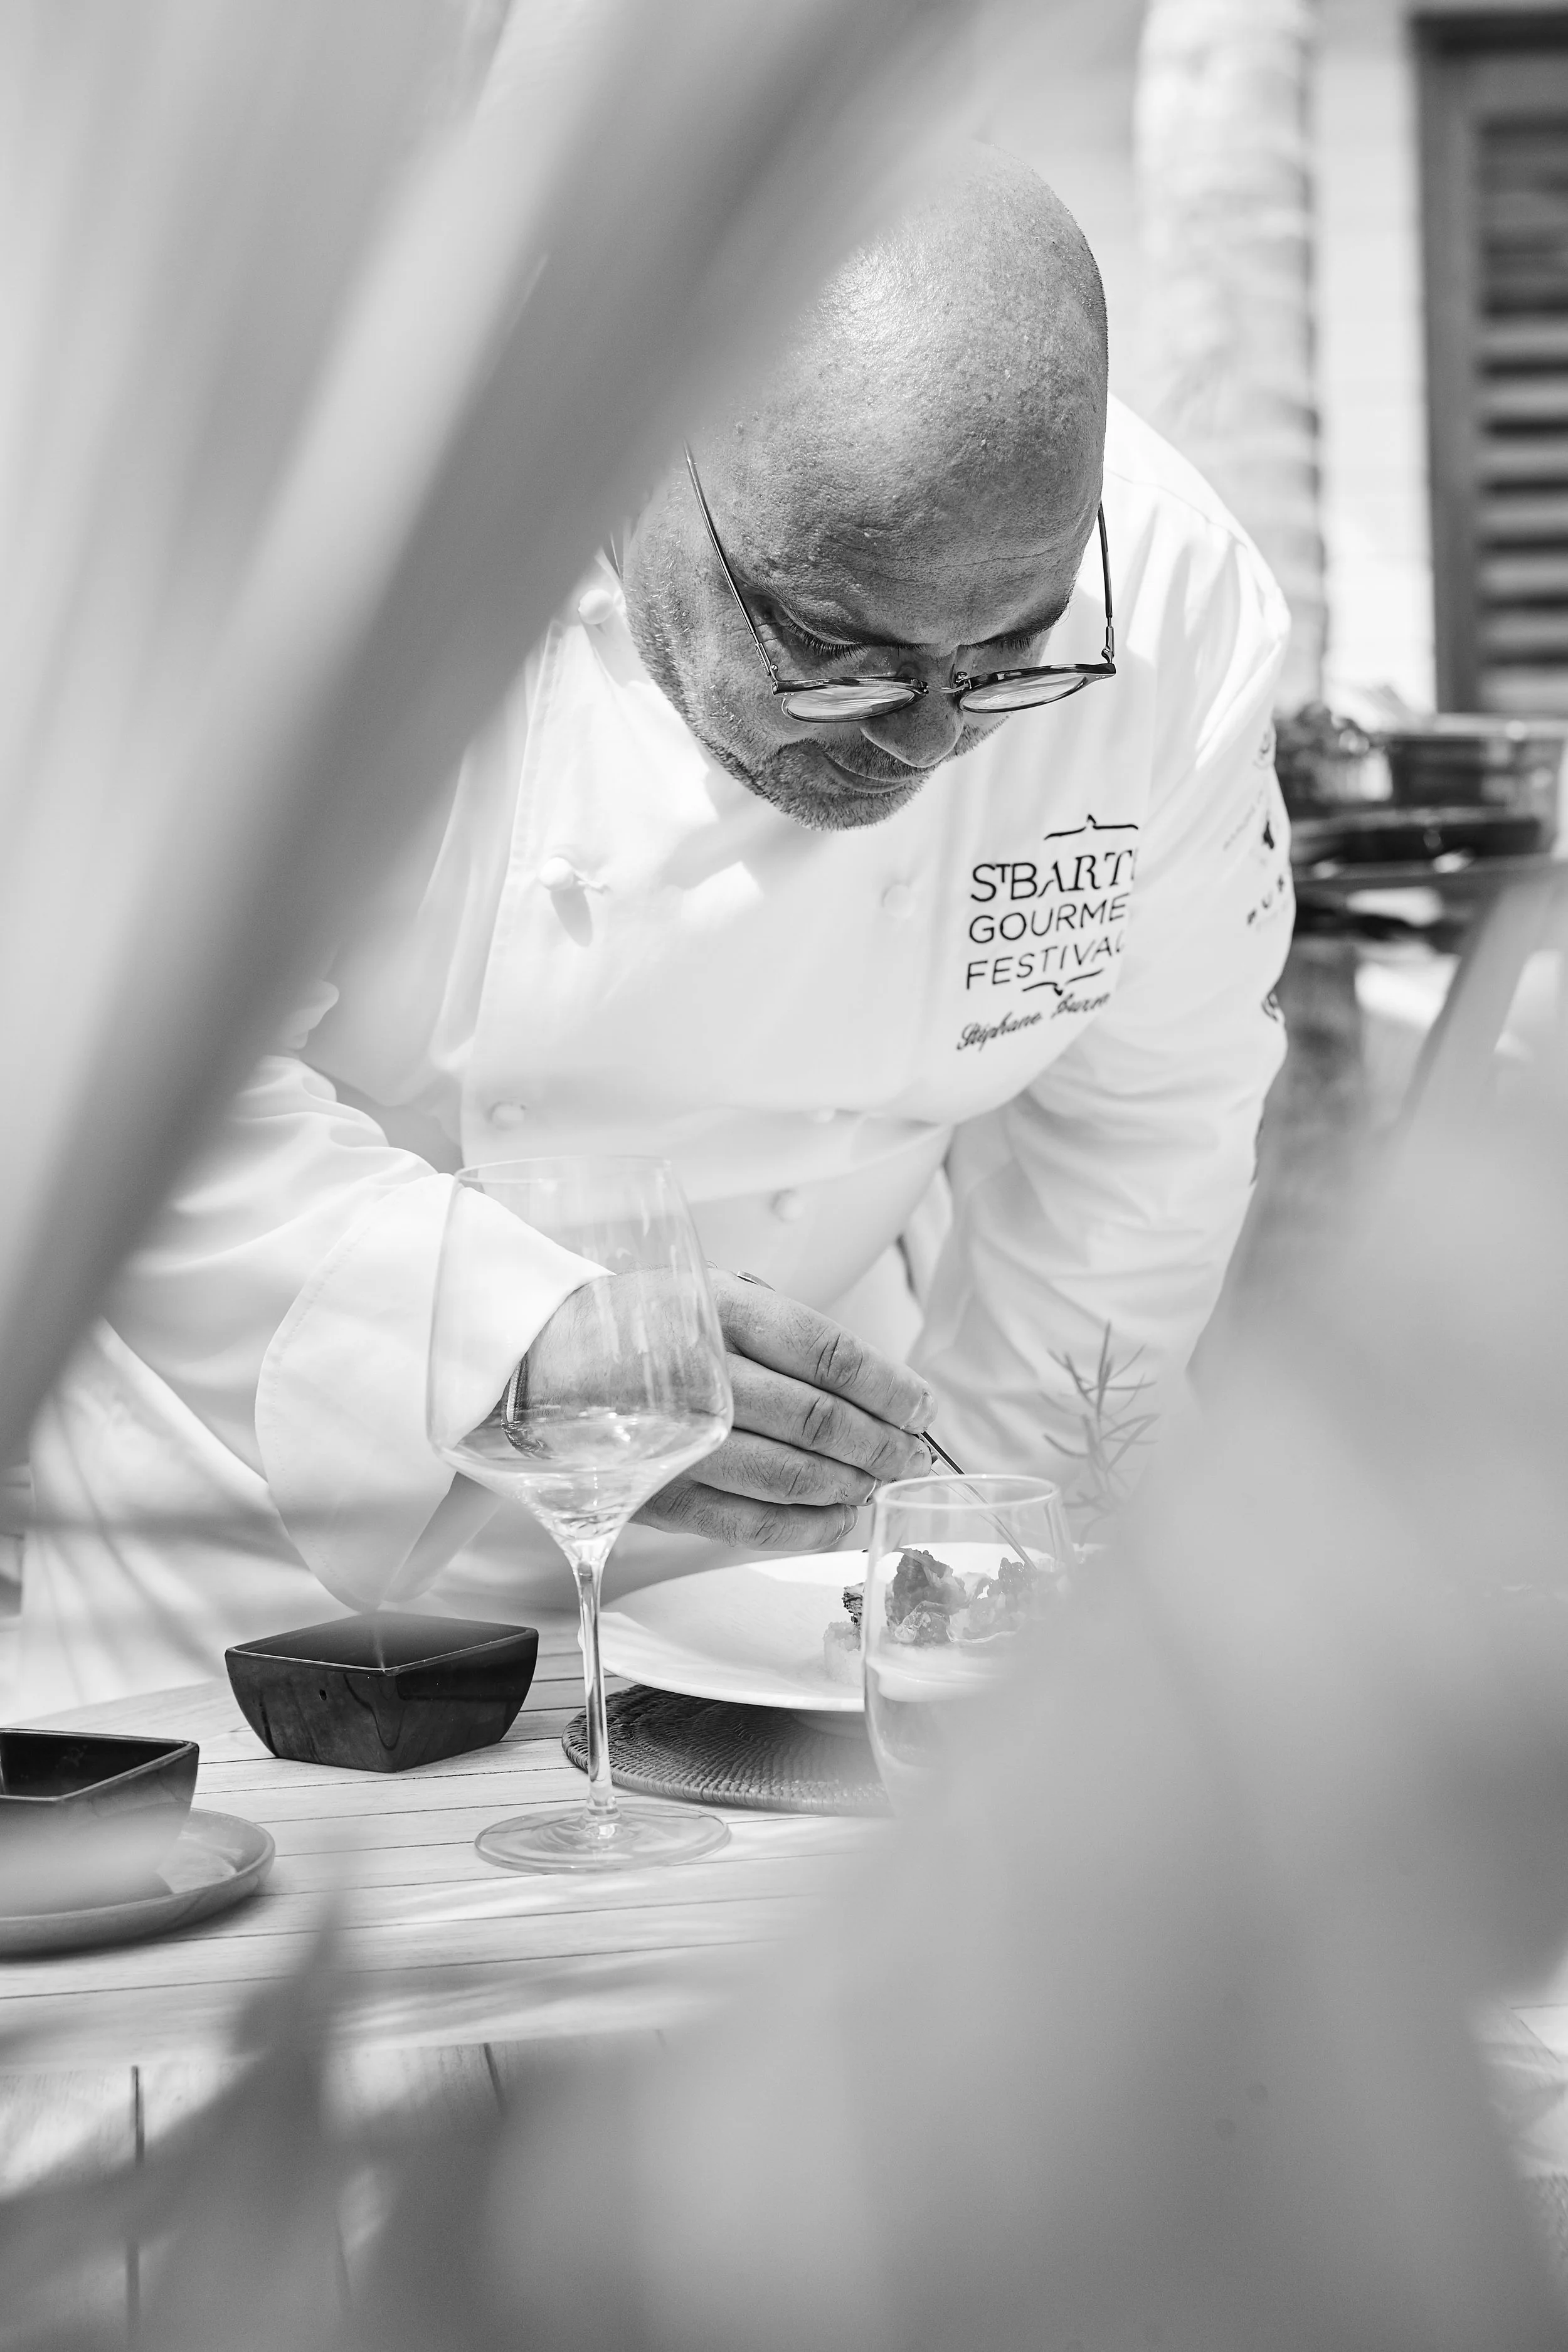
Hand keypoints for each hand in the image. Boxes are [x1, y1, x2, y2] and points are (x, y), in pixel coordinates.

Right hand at [633, 1272, 933, 1551]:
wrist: (542, 1357)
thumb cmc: (643, 1327)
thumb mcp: (712, 1296)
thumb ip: (785, 1336)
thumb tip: (874, 1391)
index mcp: (721, 1311)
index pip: (830, 1354)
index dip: (889, 1387)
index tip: (919, 1407)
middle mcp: (703, 1374)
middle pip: (821, 1420)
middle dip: (882, 1444)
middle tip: (910, 1455)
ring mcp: (681, 1439)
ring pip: (793, 1477)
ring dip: (850, 1486)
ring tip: (876, 1482)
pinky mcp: (663, 1493)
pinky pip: (752, 1525)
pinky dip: (807, 1528)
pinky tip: (836, 1518)